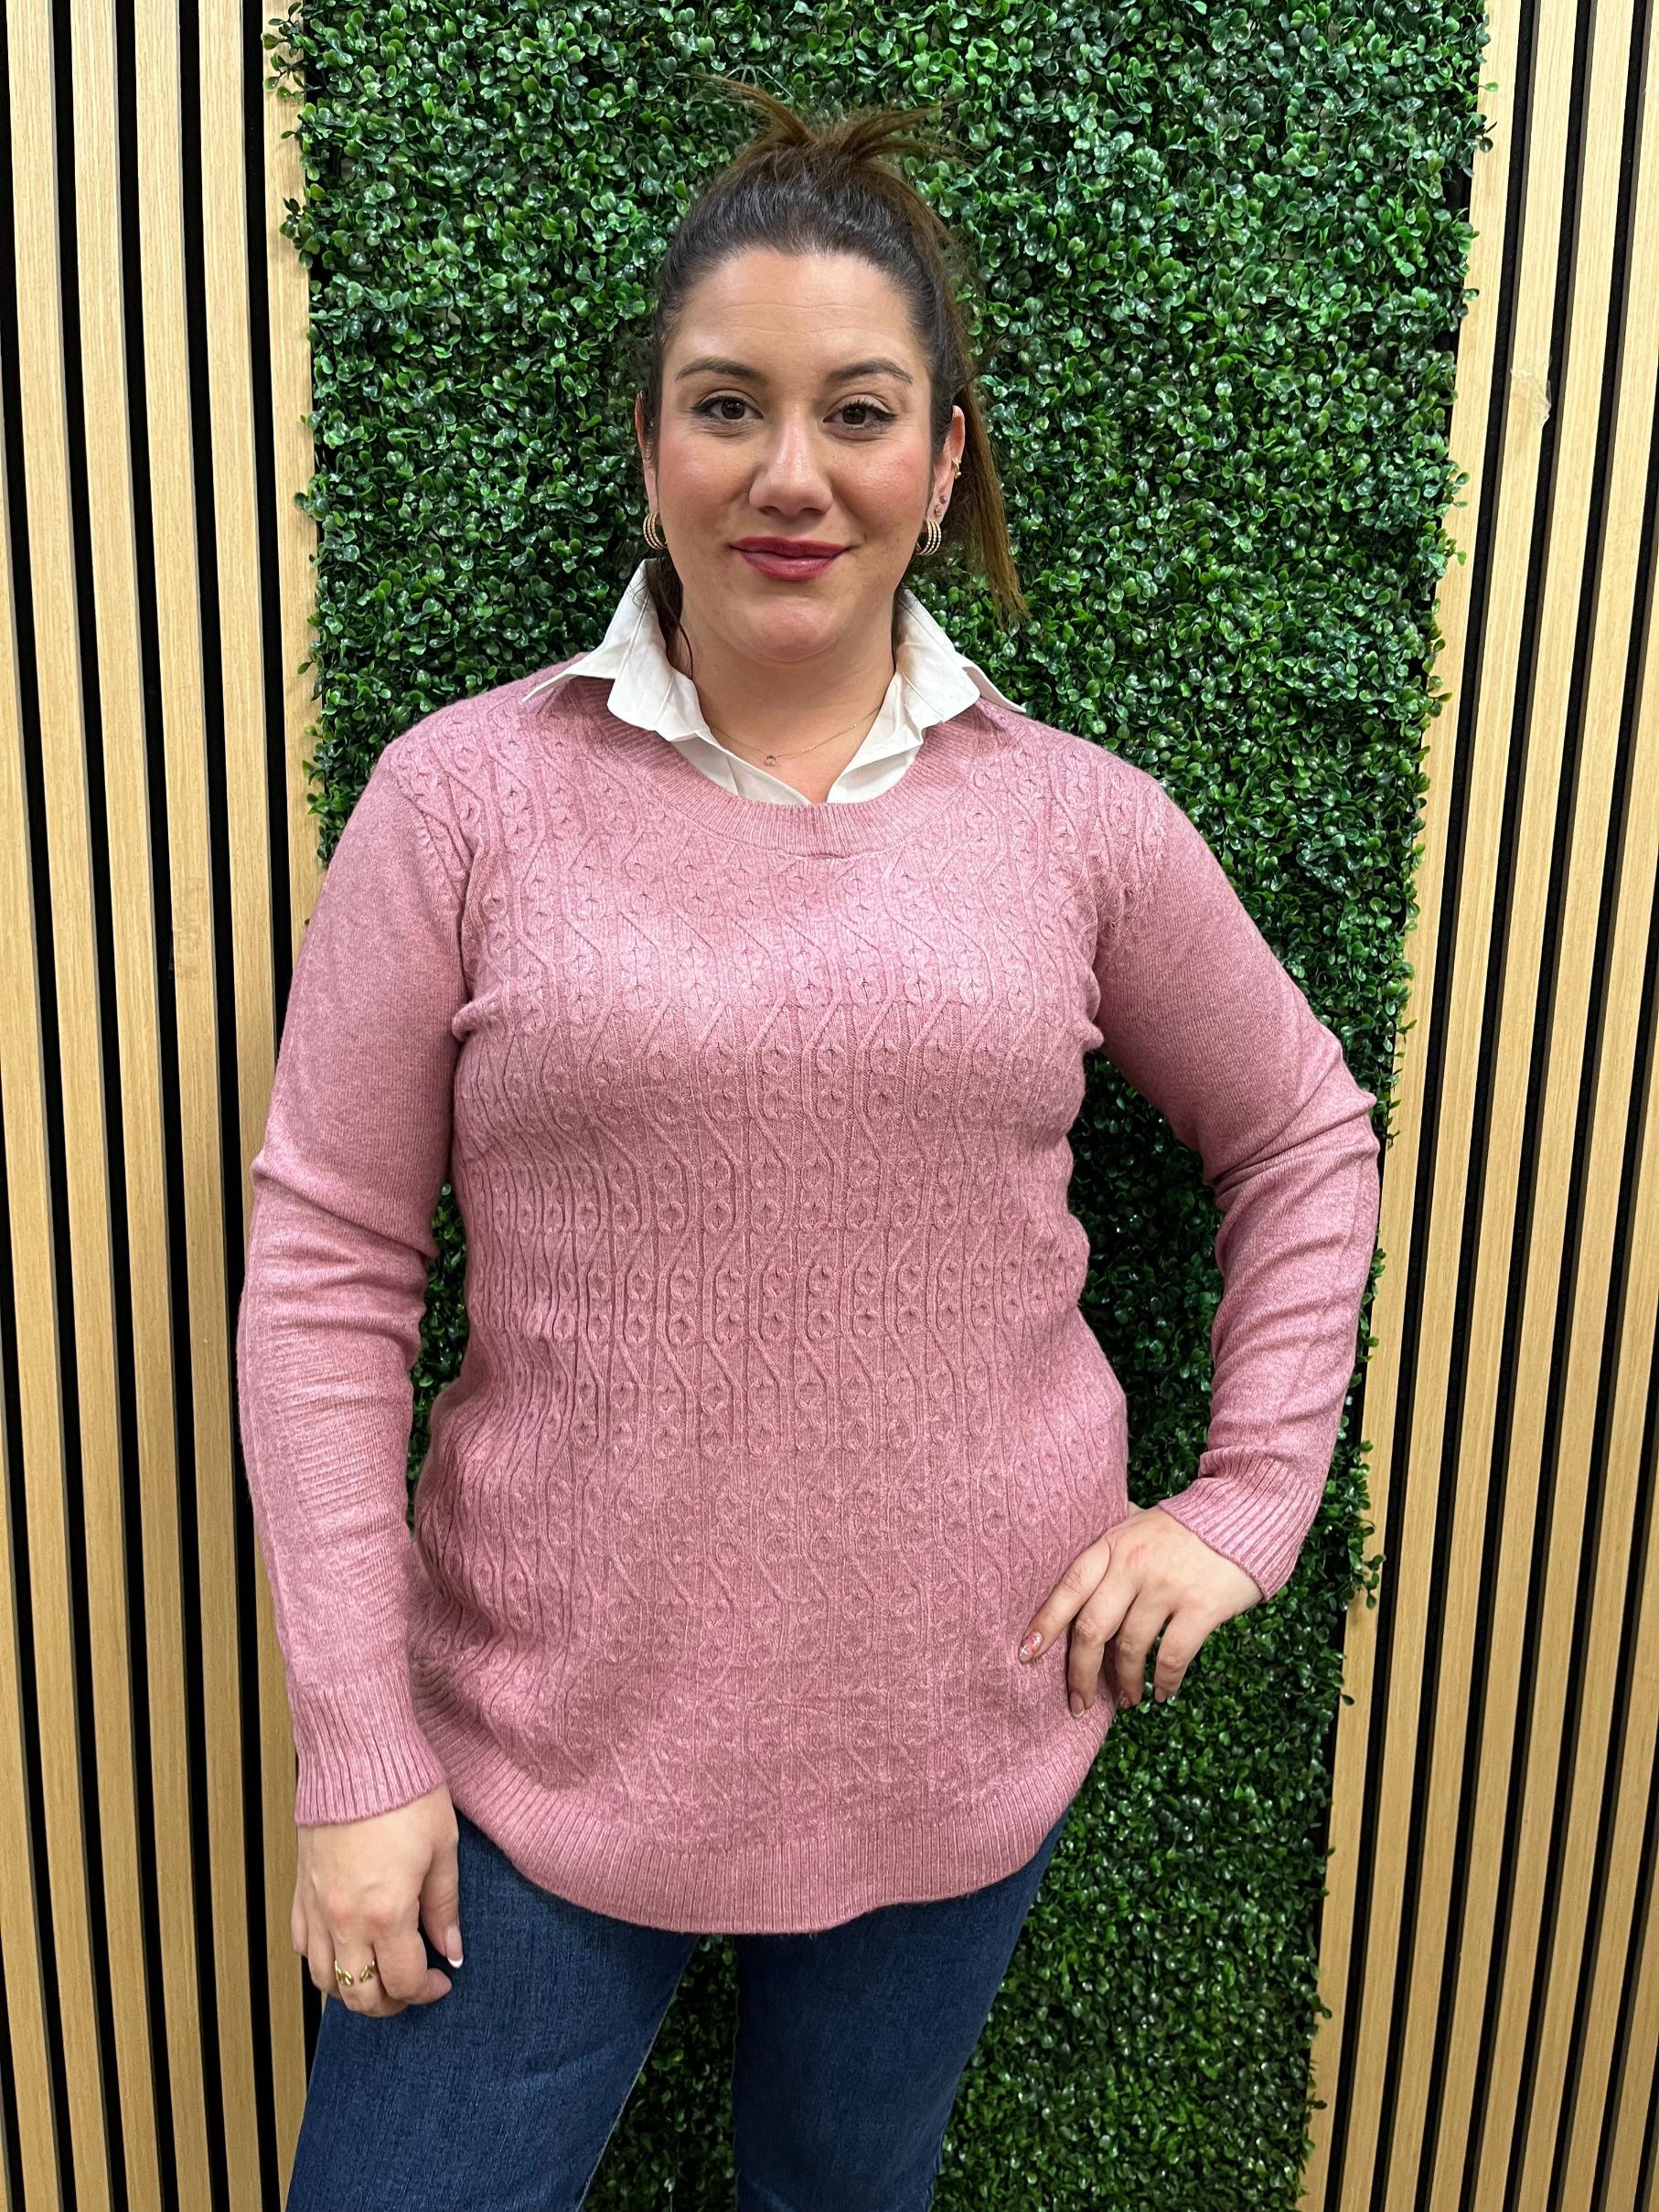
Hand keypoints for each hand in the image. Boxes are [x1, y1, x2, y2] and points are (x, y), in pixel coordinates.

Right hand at [291, 1783, 462, 2016]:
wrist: (357, 1755)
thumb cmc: (404, 1793)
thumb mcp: (442, 1849)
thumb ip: (444, 1908)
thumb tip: (452, 1950)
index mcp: (386, 1913)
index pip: (404, 1982)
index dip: (428, 1990)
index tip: (444, 1978)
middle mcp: (345, 1920)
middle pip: (360, 1996)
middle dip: (391, 2003)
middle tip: (413, 1985)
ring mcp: (317, 1908)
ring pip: (324, 1981)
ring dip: (353, 1989)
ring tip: (380, 1973)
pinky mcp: (300, 1891)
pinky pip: (302, 1947)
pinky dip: (322, 1961)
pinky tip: (346, 1948)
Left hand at [1017, 1505, 1262, 1712]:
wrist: (1246, 1511)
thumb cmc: (1187, 1526)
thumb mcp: (1138, 1525)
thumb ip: (1111, 1548)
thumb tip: (1079, 1577)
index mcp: (1111, 1544)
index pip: (1068, 1588)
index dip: (1044, 1623)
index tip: (1026, 1654)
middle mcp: (1132, 1564)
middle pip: (1092, 1628)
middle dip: (1079, 1673)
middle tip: (1078, 1703)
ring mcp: (1166, 1585)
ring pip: (1130, 1648)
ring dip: (1124, 1683)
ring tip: (1125, 1700)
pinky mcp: (1201, 1605)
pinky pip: (1172, 1655)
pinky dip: (1164, 1681)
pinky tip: (1162, 1694)